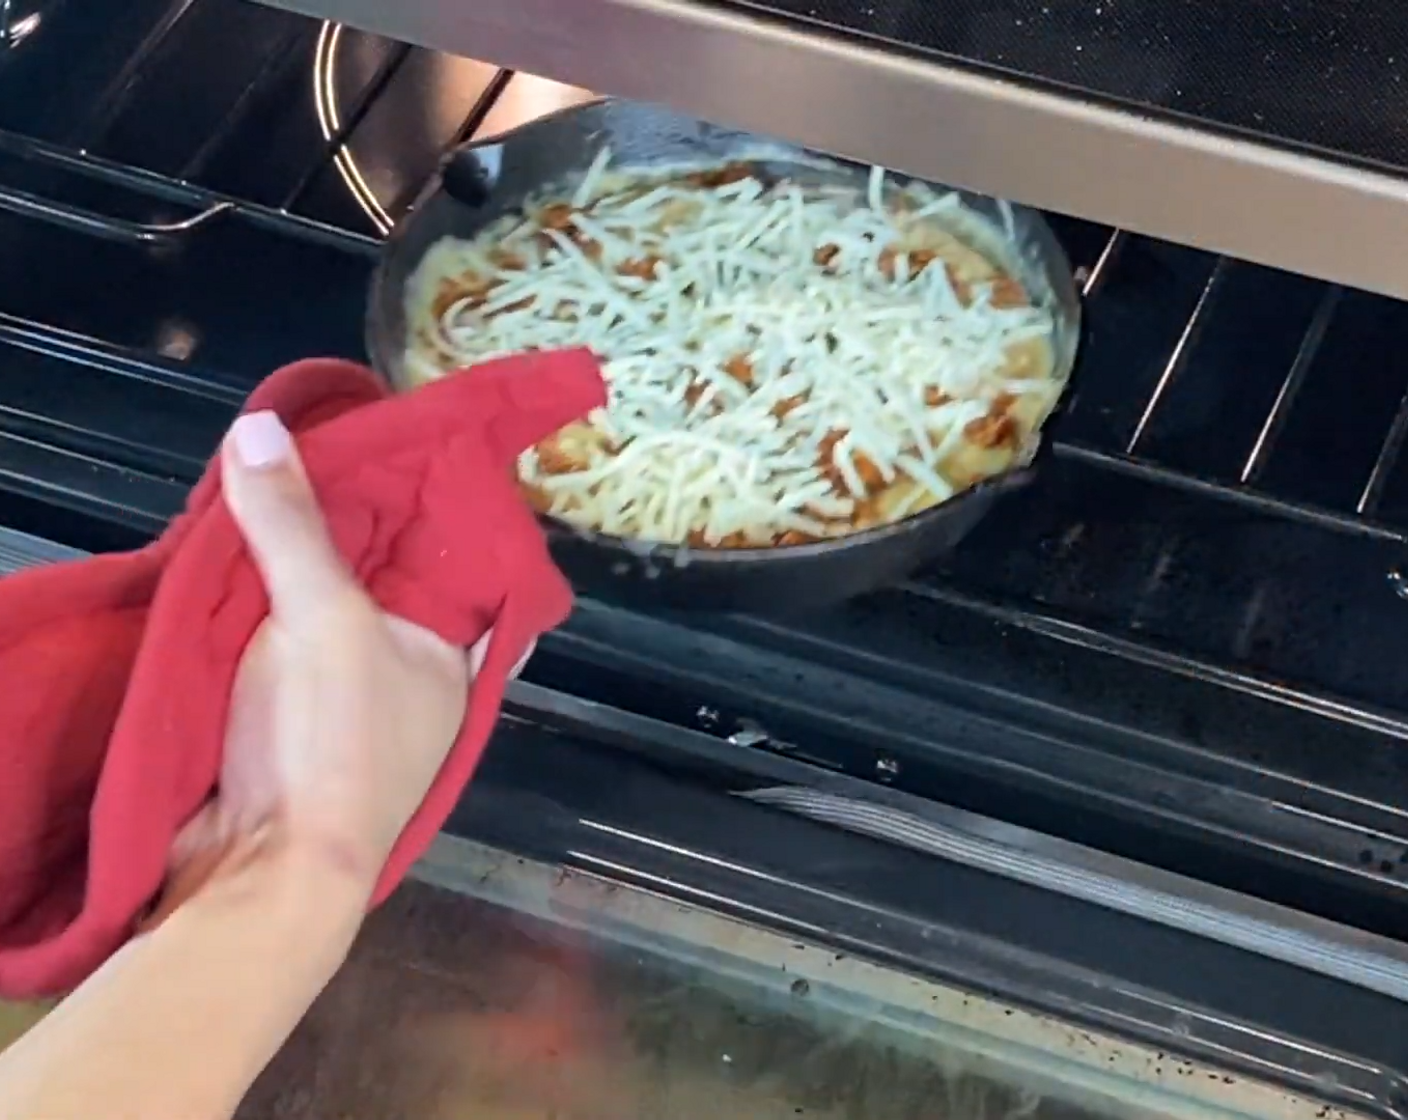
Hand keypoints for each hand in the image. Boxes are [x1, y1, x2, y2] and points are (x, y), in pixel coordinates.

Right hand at [157, 410, 529, 915]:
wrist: (262, 874)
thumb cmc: (332, 741)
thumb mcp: (322, 615)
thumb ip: (294, 525)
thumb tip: (261, 427)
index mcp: (453, 658)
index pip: (466, 569)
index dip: (440, 514)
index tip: (408, 457)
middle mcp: (415, 684)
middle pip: (388, 590)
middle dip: (354, 537)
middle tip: (318, 459)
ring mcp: (355, 714)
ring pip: (331, 622)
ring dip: (301, 576)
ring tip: (273, 493)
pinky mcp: (294, 735)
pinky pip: (283, 656)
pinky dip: (264, 619)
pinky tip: (236, 571)